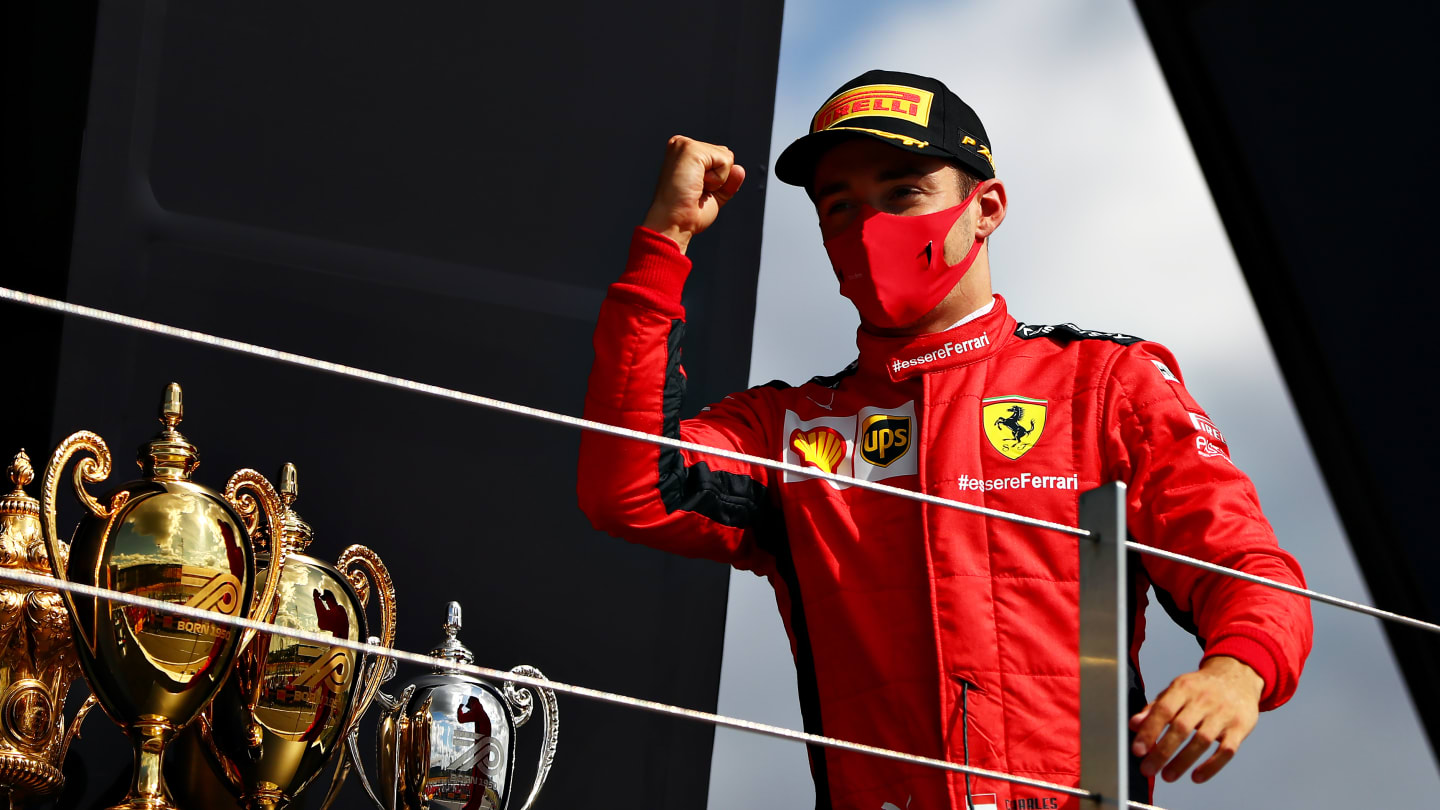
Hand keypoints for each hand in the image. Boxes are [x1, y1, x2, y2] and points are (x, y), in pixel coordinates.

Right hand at [642, 135, 745, 253]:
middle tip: (696, 191)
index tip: (696, 191)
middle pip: (725, 154)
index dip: (717, 180)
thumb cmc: (687, 214)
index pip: (719, 158)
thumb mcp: (714, 195)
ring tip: (695, 188)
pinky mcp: (691, 149)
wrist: (674, 224)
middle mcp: (682, 145)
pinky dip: (718, 179)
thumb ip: (729, 181)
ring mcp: (685, 145)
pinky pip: (725, 161)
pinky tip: (698, 185)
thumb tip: (739, 169)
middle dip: (719, 179)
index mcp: (684, 153)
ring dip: (718, 180)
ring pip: (726, 157)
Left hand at [1129, 655, 1262, 783]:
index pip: (1163, 710)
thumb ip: (1154, 708)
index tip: (1137, 750)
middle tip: (1148, 769)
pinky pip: (1226, 751)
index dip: (1149, 731)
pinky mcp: (1240, 728)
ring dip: (1183, 762)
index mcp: (1183, 688)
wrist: (1237, 678)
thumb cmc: (1200, 688)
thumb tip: (1133, 725)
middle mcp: (1204, 700)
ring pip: (1202, 741)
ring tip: (1167, 776)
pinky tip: (1196, 777)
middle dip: (1162, 752)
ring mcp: (1223, 714)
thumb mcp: (1176, 690)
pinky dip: (1211, 766)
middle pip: (1181, 728)